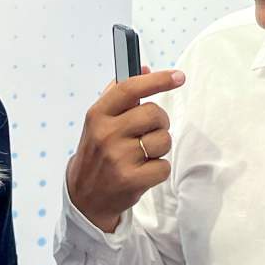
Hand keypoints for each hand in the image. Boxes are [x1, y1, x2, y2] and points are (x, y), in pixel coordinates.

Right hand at [66, 67, 185, 233]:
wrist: (85, 196)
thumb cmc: (98, 152)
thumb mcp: (99, 121)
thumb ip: (119, 93)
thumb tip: (145, 67)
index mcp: (98, 114)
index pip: (130, 88)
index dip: (157, 80)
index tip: (178, 76)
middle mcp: (106, 134)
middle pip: (154, 114)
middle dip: (160, 122)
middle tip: (150, 131)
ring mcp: (118, 158)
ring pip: (163, 140)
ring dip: (159, 147)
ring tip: (143, 155)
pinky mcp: (131, 180)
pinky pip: (164, 166)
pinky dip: (159, 169)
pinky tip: (143, 172)